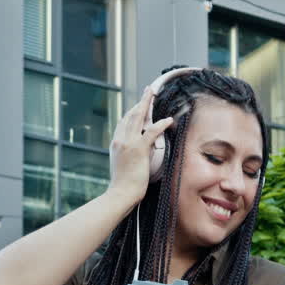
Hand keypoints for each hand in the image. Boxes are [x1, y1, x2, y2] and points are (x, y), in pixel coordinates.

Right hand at [107, 87, 174, 207]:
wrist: (120, 193)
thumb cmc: (123, 185)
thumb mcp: (122, 166)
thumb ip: (127, 156)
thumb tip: (136, 154)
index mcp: (116, 143)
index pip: (124, 122)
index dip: (133, 110)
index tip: (140, 104)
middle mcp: (120, 139)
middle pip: (131, 114)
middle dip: (141, 101)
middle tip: (148, 90)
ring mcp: (128, 143)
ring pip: (138, 117)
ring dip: (147, 103)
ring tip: (154, 94)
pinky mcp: (138, 149)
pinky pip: (151, 132)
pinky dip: (160, 124)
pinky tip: (169, 120)